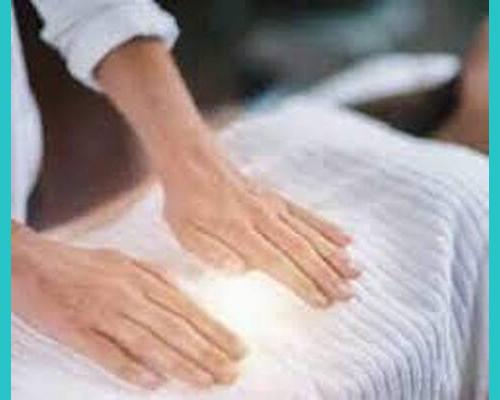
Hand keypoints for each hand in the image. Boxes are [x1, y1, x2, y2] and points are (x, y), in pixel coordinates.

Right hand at [12, 223, 244, 388]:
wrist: (31, 261)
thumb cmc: (81, 263)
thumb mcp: (125, 260)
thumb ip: (156, 278)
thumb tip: (185, 297)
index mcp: (140, 278)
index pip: (186, 310)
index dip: (214, 331)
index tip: (238, 349)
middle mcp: (127, 294)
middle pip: (174, 328)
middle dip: (208, 353)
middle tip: (231, 373)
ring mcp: (102, 313)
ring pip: (149, 342)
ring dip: (180, 364)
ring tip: (207, 381)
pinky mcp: (75, 330)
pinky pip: (106, 353)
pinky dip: (130, 368)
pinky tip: (153, 383)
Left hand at [162, 138, 359, 307]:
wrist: (192, 159)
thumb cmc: (185, 200)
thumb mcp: (184, 231)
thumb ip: (212, 253)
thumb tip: (241, 270)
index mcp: (238, 230)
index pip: (276, 262)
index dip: (302, 283)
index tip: (323, 301)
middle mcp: (262, 217)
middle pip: (301, 250)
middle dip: (326, 275)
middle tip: (348, 295)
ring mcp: (273, 206)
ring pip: (309, 232)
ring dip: (333, 254)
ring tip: (355, 272)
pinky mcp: (277, 198)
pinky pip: (306, 213)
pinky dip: (327, 227)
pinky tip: (346, 239)